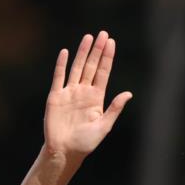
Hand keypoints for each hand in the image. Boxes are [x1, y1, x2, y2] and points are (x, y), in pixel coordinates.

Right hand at [44, 31, 132, 157]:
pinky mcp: (56, 96)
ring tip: (88, 37)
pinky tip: (65, 52)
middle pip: (91, 66)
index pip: (103, 73)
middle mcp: (83, 92)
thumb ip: (115, 108)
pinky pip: (59, 77)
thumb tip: (128, 93)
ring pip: (76, 67)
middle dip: (97, 50)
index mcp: (97, 98)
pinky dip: (61, 64)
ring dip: (82, 52)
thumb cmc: (86, 142)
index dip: (107, 58)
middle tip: (103, 33)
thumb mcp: (104, 126)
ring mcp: (69, 93)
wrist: (65, 151)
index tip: (112, 42)